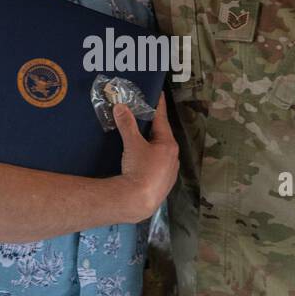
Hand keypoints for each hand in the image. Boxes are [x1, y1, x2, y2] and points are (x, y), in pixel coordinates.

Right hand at [113, 95, 178, 221]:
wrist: (138, 201)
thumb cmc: (139, 169)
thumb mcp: (132, 144)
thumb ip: (127, 124)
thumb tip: (121, 107)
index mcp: (168, 144)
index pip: (162, 120)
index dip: (158, 106)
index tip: (159, 95)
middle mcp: (173, 157)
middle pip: (162, 137)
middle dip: (153, 128)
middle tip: (144, 118)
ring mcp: (170, 173)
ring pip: (161, 154)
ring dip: (153, 146)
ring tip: (142, 142)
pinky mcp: (164, 185)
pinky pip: (158, 167)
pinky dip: (151, 161)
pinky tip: (143, 163)